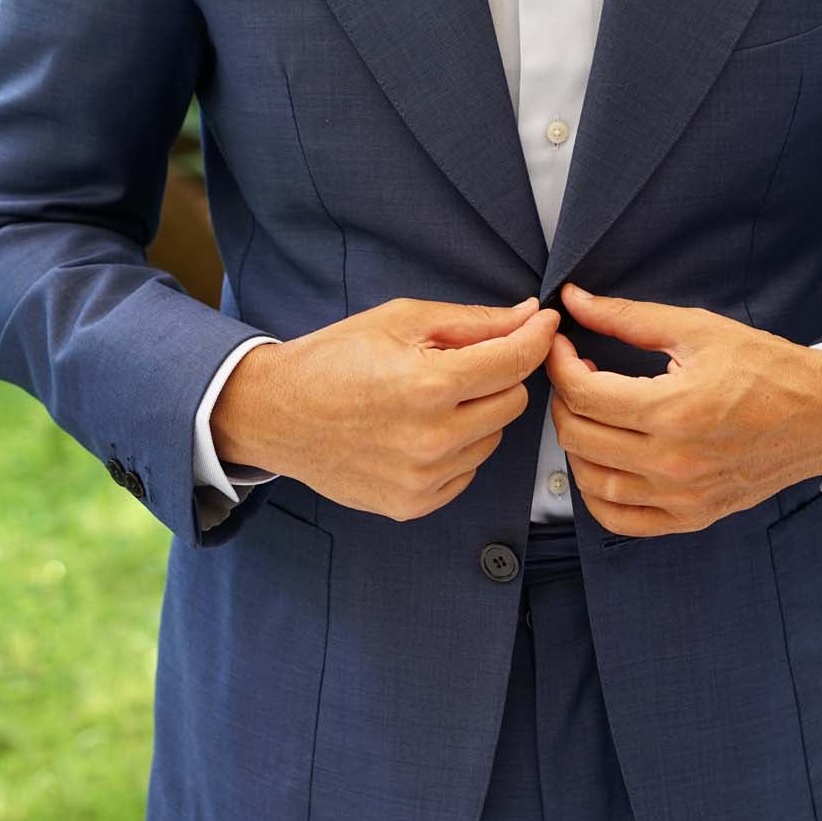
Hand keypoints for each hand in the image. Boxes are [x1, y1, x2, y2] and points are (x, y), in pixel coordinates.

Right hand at [211, 295, 559, 521]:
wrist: (276, 414)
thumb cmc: (335, 359)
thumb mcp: (401, 321)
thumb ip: (474, 322)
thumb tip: (530, 317)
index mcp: (429, 385)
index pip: (515, 362)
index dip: (537, 337)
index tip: (545, 324)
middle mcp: (432, 438)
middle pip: (513, 402)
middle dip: (498, 376)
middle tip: (460, 364)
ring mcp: (424, 478)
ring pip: (493, 437)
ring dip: (477, 414)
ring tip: (429, 400)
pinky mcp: (414, 504)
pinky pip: (468, 470)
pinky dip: (457, 448)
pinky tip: (418, 431)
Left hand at [545, 282, 821, 537]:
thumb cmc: (766, 368)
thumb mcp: (698, 329)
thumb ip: (628, 317)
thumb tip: (574, 300)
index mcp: (674, 409)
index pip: (583, 394)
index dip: (559, 364)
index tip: (563, 346)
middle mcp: (674, 462)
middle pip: (577, 437)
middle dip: (563, 399)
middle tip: (576, 376)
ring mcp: (682, 497)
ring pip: (591, 482)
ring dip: (575, 445)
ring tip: (590, 415)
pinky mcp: (691, 516)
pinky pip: (619, 520)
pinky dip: (597, 494)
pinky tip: (603, 462)